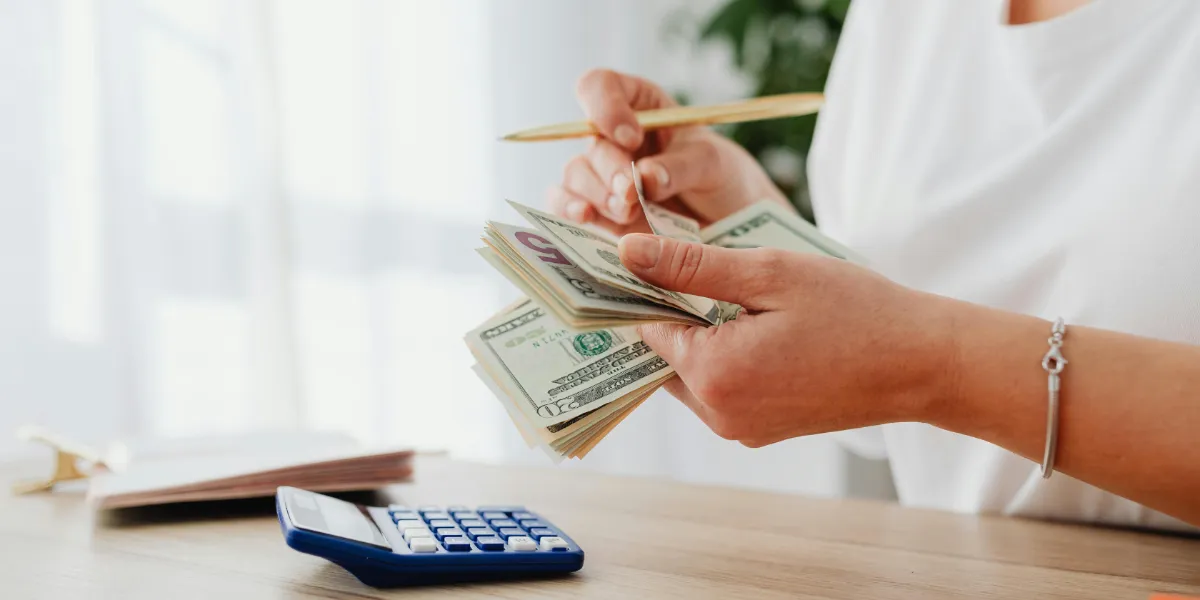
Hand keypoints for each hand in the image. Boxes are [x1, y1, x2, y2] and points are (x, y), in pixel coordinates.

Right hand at [548, 69, 788, 234]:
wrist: (729, 222)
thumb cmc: (722, 177)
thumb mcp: (713, 162)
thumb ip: (680, 166)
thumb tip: (644, 177)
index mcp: (639, 105)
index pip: (600, 86)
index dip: (605, 107)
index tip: (631, 138)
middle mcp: (613, 137)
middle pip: (590, 140)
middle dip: (610, 168)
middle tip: (632, 192)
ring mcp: (601, 174)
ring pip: (576, 174)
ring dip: (597, 193)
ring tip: (628, 212)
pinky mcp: (597, 210)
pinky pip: (566, 204)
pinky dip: (569, 209)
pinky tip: (584, 216)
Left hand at [617, 234, 956, 446]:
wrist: (922, 364)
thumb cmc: (855, 311)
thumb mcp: (769, 273)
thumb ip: (690, 266)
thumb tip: (626, 250)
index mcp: (713, 374)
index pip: (646, 327)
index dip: (642, 288)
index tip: (644, 257)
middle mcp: (718, 414)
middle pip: (663, 356)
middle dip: (669, 313)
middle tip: (684, 267)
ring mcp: (740, 429)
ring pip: (690, 375)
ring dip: (698, 336)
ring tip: (727, 292)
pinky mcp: (761, 432)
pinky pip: (720, 390)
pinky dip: (724, 357)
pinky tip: (752, 324)